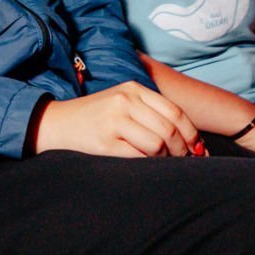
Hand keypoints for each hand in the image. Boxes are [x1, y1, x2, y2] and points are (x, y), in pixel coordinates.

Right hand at [29, 81, 202, 158]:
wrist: (56, 123)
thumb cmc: (95, 117)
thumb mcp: (122, 103)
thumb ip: (151, 113)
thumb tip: (191, 141)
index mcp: (132, 89)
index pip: (175, 111)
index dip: (192, 134)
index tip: (198, 149)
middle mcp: (124, 101)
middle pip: (169, 129)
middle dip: (183, 150)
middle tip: (184, 162)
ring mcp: (114, 120)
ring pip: (158, 143)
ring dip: (167, 159)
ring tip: (166, 164)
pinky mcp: (105, 142)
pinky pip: (140, 156)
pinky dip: (150, 164)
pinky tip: (148, 166)